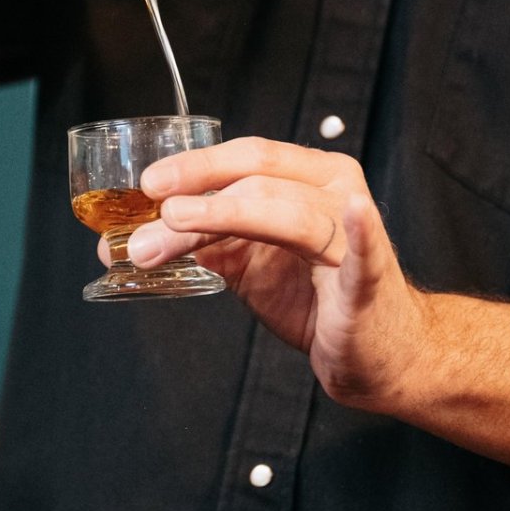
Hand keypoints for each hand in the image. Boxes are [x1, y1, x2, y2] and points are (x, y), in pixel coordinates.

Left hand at [123, 137, 434, 412]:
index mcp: (309, 179)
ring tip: (174, 226)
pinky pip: (364, 250)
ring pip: (286, 212)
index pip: (250, 156)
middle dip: (199, 189)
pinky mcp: (368, 279)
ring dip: (222, 216)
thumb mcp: (250, 264)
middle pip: (260, 177)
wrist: (378, 354)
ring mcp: (354, 234)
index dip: (198, 163)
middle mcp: (335, 192)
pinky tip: (352, 213)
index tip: (150, 183)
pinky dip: (358, 229)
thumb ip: (201, 244)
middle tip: (152, 208)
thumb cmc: (319, 299)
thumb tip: (132, 241)